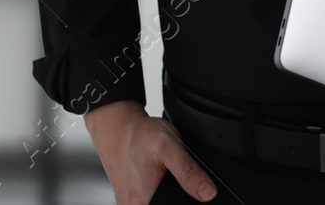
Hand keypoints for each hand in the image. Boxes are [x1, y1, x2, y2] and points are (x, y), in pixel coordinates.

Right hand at [84, 99, 216, 204]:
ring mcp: (130, 204)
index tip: (186, 184)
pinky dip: (157, 191)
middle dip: (177, 196)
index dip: (186, 200)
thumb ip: (188, 172)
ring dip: (167, 194)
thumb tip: (207, 193)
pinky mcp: (129, 199)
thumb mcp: (169, 147)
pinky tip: (155, 176)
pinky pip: (150, 201)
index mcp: (144, 201)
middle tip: (168, 173)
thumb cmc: (138, 135)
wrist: (117, 126)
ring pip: (160, 203)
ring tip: (161, 174)